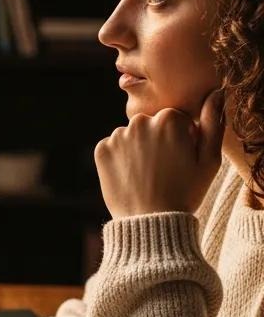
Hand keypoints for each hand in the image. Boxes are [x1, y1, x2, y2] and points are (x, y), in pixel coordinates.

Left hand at [95, 89, 224, 218]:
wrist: (151, 221)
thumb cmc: (185, 192)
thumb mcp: (210, 160)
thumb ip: (213, 123)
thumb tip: (215, 94)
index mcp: (169, 119)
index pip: (174, 120)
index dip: (180, 139)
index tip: (180, 160)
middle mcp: (140, 121)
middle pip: (150, 125)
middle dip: (156, 140)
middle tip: (162, 169)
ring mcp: (118, 136)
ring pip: (130, 136)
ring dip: (137, 149)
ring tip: (146, 174)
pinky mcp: (101, 150)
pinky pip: (112, 147)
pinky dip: (119, 159)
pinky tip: (130, 176)